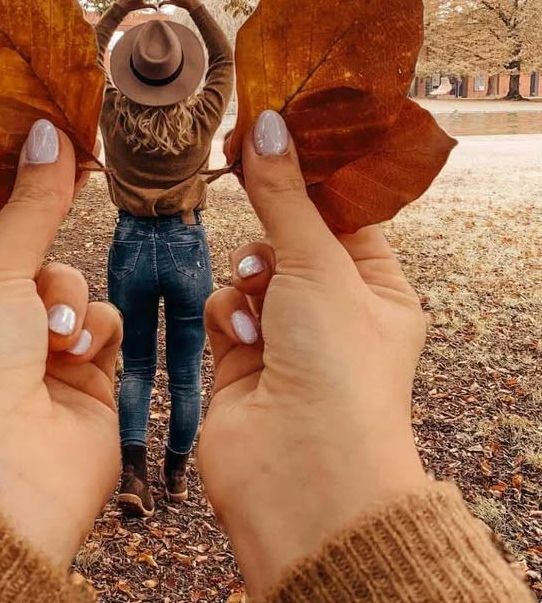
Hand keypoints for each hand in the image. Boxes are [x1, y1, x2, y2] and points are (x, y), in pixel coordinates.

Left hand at [0, 120, 122, 568]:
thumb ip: (29, 205)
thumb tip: (47, 134)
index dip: (7, 185)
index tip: (38, 140)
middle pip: (34, 247)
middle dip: (44, 241)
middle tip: (71, 185)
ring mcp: (40, 350)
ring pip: (76, 283)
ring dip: (68, 299)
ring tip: (51, 336)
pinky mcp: (87, 376)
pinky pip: (105, 323)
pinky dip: (95, 331)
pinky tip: (75, 356)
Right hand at [198, 110, 426, 598]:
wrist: (302, 477)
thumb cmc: (338, 369)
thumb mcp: (319, 266)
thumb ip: (284, 196)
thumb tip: (266, 125)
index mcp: (377, 289)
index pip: (343, 213)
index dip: (309, 174)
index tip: (274, 133)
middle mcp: (334, 312)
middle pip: (290, 238)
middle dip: (273, 231)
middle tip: (255, 203)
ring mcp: (286, 338)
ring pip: (251, 272)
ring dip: (250, 278)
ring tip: (259, 298)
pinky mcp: (241, 361)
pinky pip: (224, 308)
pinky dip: (229, 315)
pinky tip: (242, 340)